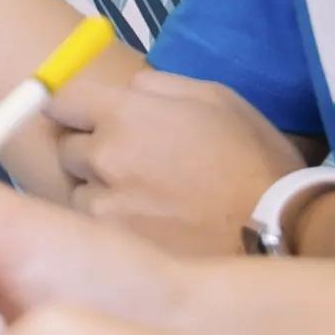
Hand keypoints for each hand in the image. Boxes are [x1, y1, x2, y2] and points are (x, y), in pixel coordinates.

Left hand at [49, 62, 307, 253]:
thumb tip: (121, 90)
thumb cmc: (251, 156)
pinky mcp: (113, 246)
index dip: (71, 108)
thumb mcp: (214, 98)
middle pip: (67, 149)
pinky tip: (153, 228)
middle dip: (91, 152)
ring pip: (81, 192)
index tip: (84, 118)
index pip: (58, 101)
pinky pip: (98, 229)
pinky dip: (116, 226)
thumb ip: (156, 87)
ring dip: (102, 192)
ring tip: (149, 201)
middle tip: (132, 164)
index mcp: (125, 114)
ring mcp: (104, 206)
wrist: (277, 226)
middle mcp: (104, 157)